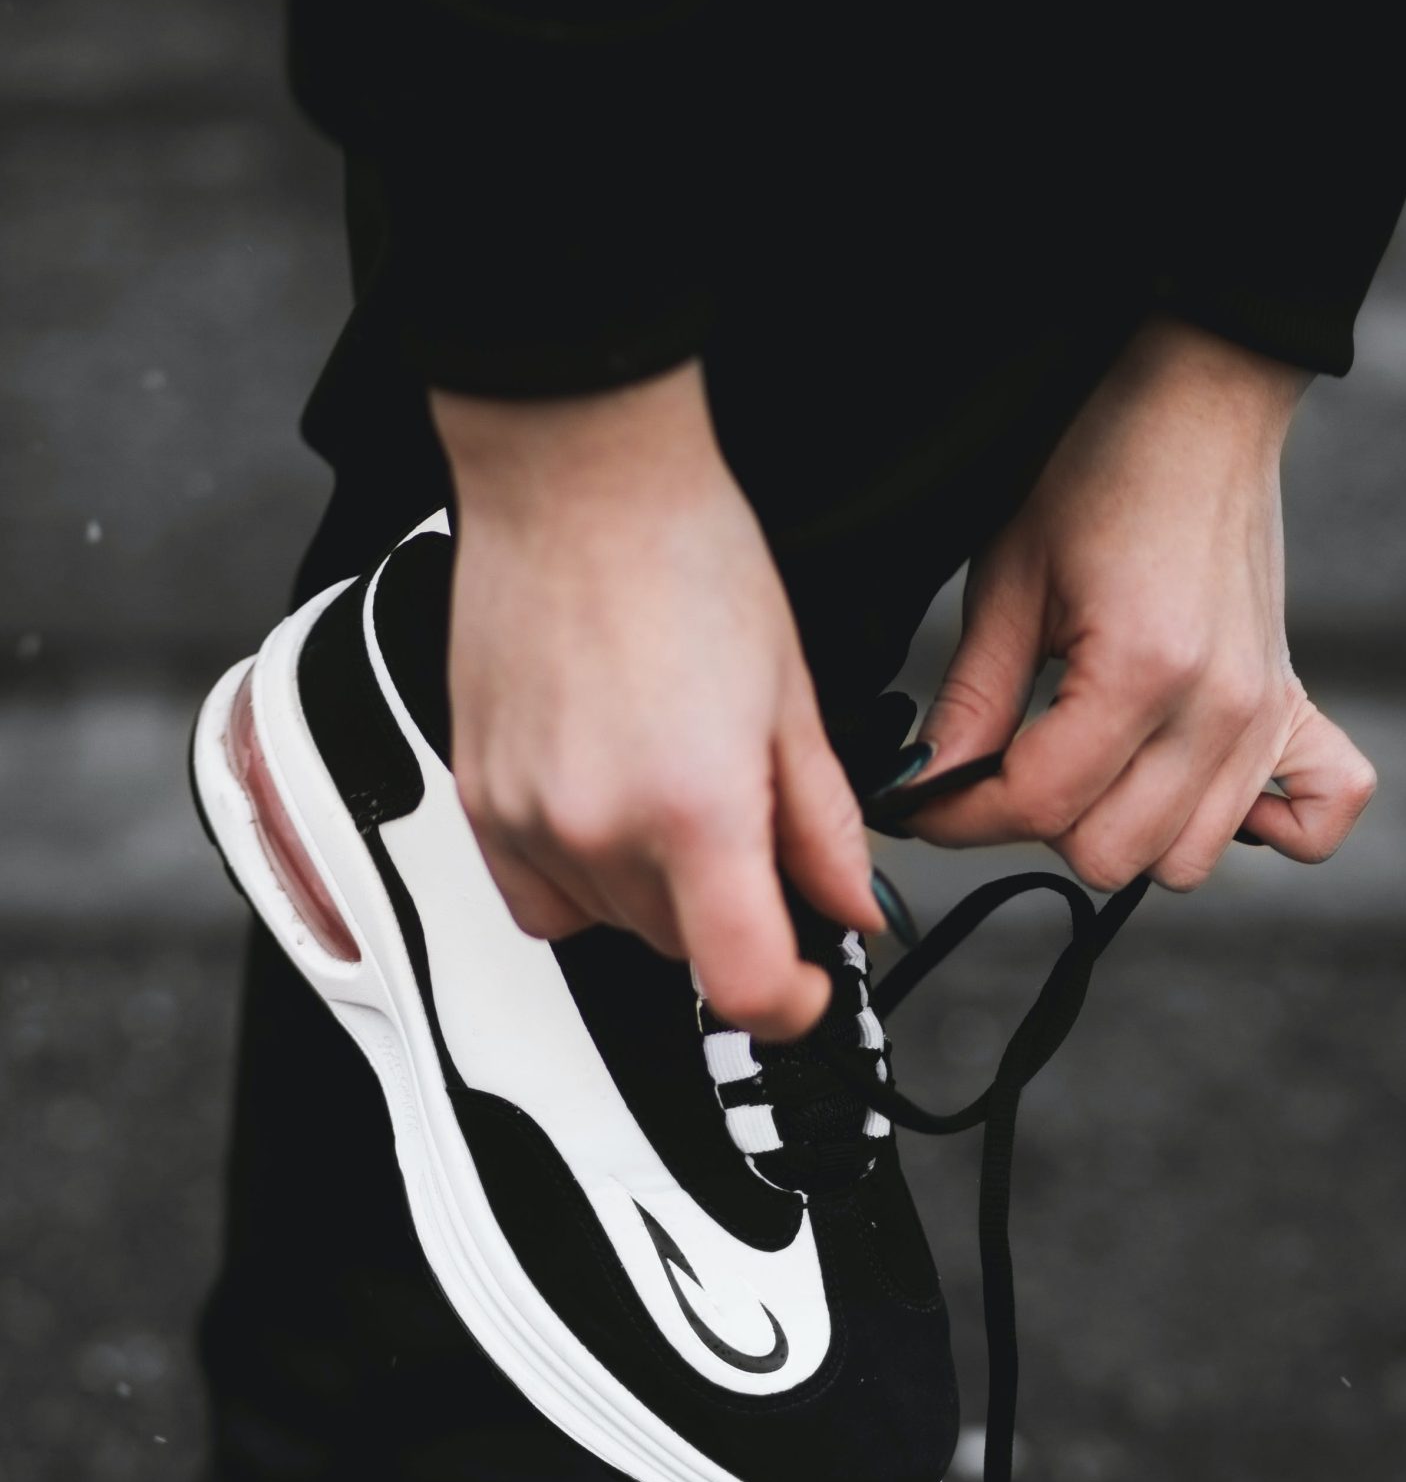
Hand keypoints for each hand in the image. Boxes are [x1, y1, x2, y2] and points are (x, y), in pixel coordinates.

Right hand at [433, 365, 879, 1038]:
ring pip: (611, 926)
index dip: (794, 1005)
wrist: (575, 476)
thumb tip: (850, 903)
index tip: (810, 984)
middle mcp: (598, 828)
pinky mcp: (479, 797)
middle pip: (682, 951)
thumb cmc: (681, 554)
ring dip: (659, 895)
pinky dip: (585, 878)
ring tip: (679, 788)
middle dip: (734, 915)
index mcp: (693, 808)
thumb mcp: (792, 697)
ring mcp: (526, 818)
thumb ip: (823, 825)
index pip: (744, 984)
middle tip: (756, 833)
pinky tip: (613, 809)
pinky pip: (538, 897)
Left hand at [907, 320, 1375, 889]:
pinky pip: (1317, 819)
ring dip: (1125, 831)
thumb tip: (927, 787)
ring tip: (1093, 764)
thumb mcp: (1010, 579)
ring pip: (1185, 859)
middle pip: (1111, 853)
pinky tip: (1197, 786)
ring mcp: (1264, 714)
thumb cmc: (1098, 468)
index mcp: (1141, 669)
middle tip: (1011, 760)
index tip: (924, 802)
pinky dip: (1266, 829)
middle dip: (1040, 822)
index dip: (961, 815)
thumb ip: (972, 699)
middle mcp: (1218, 708)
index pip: (1041, 806)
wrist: (1198, 399)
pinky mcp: (1293, 706)